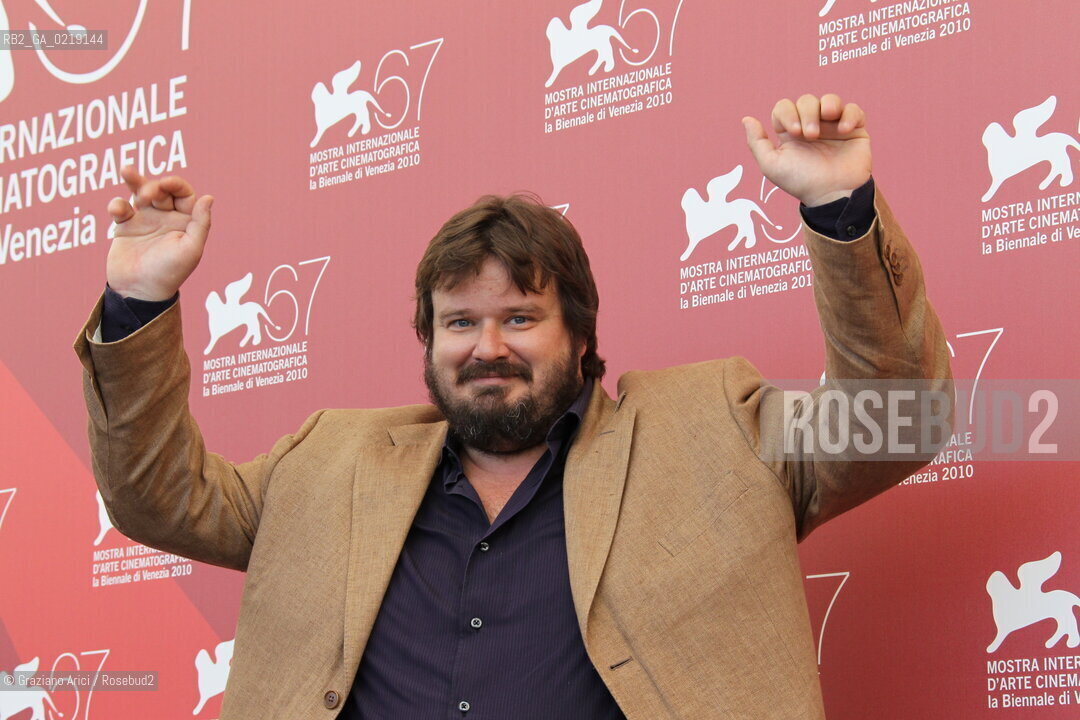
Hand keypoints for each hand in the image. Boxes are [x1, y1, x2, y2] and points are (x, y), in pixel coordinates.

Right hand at [106, 166, 212, 300]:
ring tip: (126, 171)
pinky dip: (117, 204)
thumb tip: (209, 197)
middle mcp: (167, 218)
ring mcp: (146, 221)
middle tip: (146, 198)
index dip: (175, 184)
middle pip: (161, 189)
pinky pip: (121, 208)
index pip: (184, 193)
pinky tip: (118, 210)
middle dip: (153, 186)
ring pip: (140, 192)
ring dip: (135, 180)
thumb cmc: (169, 273)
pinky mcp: (125, 227)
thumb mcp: (191, 249)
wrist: (139, 292)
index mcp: (186, 222)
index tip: (164, 185)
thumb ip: (201, 223)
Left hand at [742, 94, 870, 206]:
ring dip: (828, 105)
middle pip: (806, 101)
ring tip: (828, 119)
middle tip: (811, 135)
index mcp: (790, 133)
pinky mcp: (854, 130)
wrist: (832, 194)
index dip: (787, 113)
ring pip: (830, 100)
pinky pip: (854, 110)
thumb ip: (756, 142)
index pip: (783, 107)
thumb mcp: (771, 165)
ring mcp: (833, 127)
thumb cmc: (801, 182)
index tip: (794, 133)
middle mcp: (811, 127)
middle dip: (807, 113)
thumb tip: (746, 119)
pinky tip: (844, 130)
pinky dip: (849, 115)